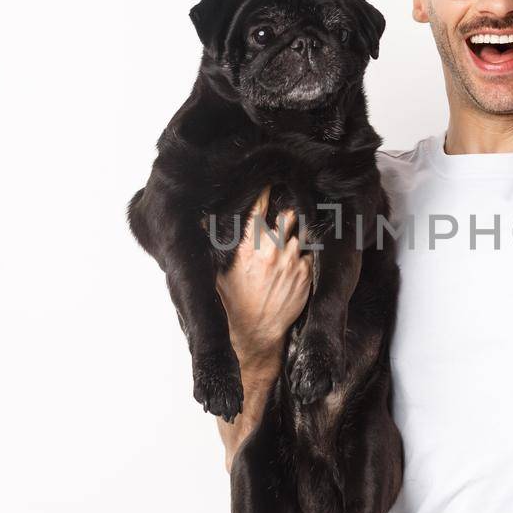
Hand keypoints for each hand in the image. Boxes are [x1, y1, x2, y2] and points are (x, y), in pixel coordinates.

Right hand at [215, 184, 313, 370]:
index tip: (267, 180)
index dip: (264, 191)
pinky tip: (300, 256)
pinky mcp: (306, 273)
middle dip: (288, 210)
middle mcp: (272, 250)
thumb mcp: (217, 272)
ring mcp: (293, 261)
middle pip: (288, 215)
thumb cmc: (233, 302)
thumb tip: (200, 219)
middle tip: (288, 207)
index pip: (258, 209)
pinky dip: (307, 252)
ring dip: (299, 232)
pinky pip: (312, 253)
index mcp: (248, 247)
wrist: (255, 333)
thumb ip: (214, 244)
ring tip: (296, 232)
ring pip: (302, 232)